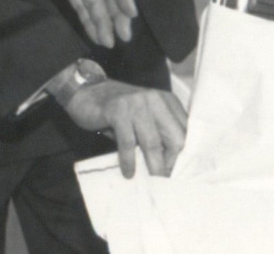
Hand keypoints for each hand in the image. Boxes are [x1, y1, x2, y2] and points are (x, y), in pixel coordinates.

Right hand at [64, 79, 188, 177]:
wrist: (88, 92)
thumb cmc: (119, 112)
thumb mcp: (145, 118)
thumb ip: (159, 134)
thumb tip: (171, 165)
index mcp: (167, 101)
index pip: (185, 131)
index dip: (184, 154)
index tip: (179, 173)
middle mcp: (156, 100)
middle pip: (175, 137)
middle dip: (173, 163)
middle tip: (166, 180)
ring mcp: (137, 103)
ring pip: (153, 143)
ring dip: (154, 166)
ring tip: (153, 181)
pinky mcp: (118, 110)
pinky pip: (128, 142)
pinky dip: (129, 161)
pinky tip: (128, 173)